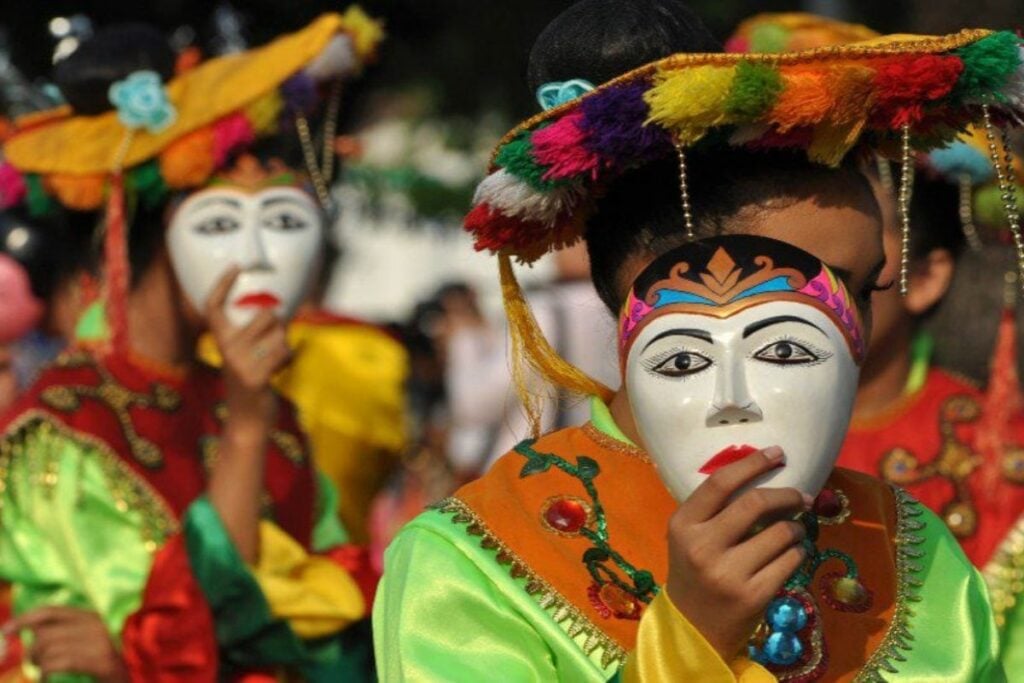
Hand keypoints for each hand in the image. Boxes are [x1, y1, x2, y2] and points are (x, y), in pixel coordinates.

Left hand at [3, 606, 126, 681]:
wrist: (141, 675)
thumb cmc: (112, 663)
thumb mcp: (92, 642)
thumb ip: (68, 633)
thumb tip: (32, 632)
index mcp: (94, 616)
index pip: (51, 611)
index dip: (24, 619)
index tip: (5, 631)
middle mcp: (97, 624)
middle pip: (45, 633)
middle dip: (33, 652)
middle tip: (36, 665)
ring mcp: (101, 641)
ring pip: (48, 649)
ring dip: (40, 665)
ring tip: (45, 673)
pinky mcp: (102, 661)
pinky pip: (59, 663)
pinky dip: (47, 672)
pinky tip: (49, 678)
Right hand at [205, 267, 290, 428]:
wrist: (248, 421)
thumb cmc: (254, 381)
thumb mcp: (247, 355)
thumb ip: (256, 333)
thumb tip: (280, 307)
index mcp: (221, 341)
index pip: (213, 307)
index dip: (222, 285)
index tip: (236, 267)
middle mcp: (226, 348)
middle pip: (266, 315)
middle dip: (279, 327)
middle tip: (271, 347)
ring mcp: (239, 363)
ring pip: (279, 333)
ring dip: (284, 345)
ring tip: (272, 362)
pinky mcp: (255, 376)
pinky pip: (284, 352)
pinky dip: (287, 358)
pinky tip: (278, 371)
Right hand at [665, 447, 811, 660]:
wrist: (692, 628)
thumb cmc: (694, 573)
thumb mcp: (689, 537)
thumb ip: (714, 510)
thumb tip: (762, 475)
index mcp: (683, 525)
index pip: (720, 483)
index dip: (752, 464)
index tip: (777, 453)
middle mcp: (702, 547)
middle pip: (755, 503)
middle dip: (787, 495)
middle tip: (802, 496)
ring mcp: (728, 574)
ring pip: (781, 534)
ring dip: (797, 528)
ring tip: (796, 530)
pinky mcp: (753, 596)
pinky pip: (790, 561)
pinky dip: (799, 552)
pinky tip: (793, 553)